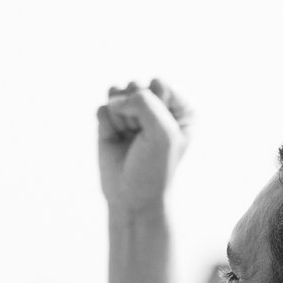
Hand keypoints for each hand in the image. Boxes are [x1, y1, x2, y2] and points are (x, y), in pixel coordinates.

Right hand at [96, 79, 191, 210]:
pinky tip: (116, 141)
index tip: (158, 134)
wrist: (131, 197)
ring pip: (116, 94)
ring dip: (120, 119)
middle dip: (134, 115)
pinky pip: (102, 108)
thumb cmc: (154, 167)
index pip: (158, 84)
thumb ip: (142, 101)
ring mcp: (132, 112)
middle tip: (140, 139)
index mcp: (179, 107)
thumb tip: (113, 96)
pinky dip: (106, 126)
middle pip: (135, 86)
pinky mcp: (111, 121)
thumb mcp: (161, 132)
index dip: (153, 109)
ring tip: (129, 139)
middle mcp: (157, 105)